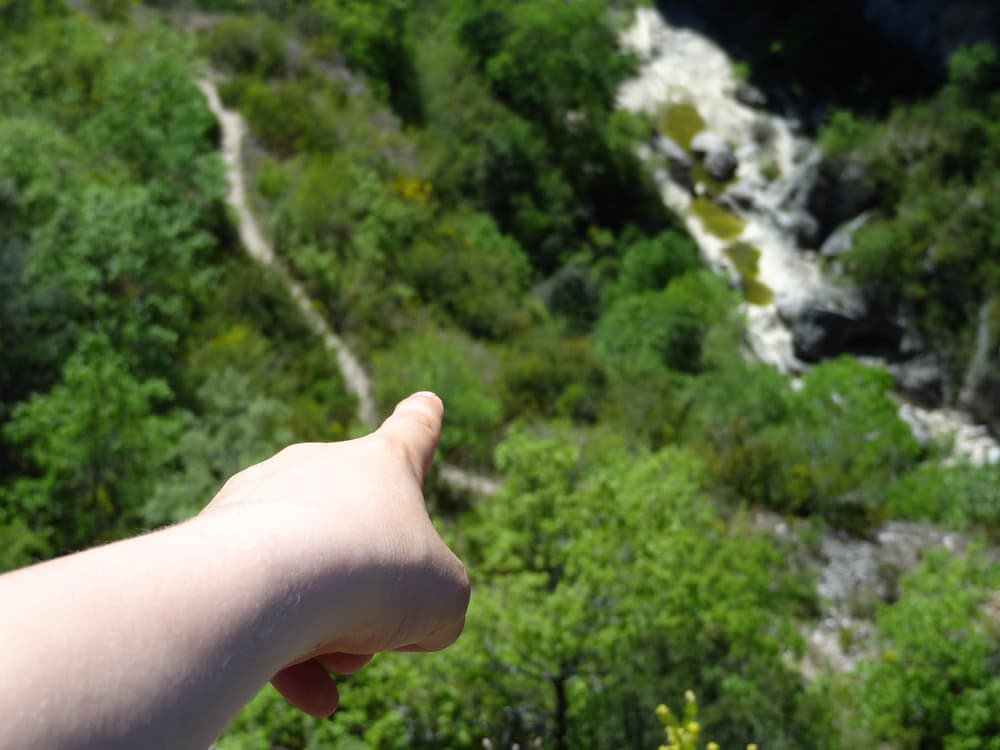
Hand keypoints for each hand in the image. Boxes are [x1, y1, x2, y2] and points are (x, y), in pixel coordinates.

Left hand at [202, 392, 470, 715]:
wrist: (273, 582)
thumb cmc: (378, 572)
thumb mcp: (442, 598)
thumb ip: (436, 602)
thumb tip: (401, 624)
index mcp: (380, 465)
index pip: (411, 435)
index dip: (424, 423)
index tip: (427, 403)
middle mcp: (315, 470)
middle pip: (358, 541)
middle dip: (371, 598)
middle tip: (374, 639)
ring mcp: (259, 503)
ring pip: (310, 582)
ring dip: (332, 632)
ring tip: (334, 666)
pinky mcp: (212, 546)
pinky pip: (259, 602)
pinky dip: (285, 651)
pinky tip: (306, 692)